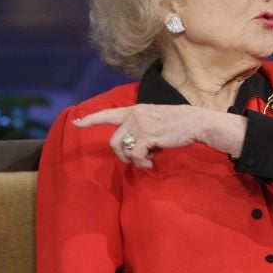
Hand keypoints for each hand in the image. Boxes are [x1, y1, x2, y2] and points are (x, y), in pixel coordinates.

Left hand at [74, 104, 245, 168]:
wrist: (196, 123)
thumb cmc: (178, 125)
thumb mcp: (155, 120)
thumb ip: (140, 129)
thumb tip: (133, 149)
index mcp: (135, 110)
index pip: (108, 113)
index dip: (91, 119)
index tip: (76, 122)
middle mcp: (134, 115)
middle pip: (113, 141)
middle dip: (122, 155)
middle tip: (138, 160)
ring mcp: (140, 124)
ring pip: (123, 150)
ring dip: (134, 160)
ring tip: (148, 159)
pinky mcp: (147, 135)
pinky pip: (135, 155)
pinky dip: (142, 163)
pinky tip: (152, 163)